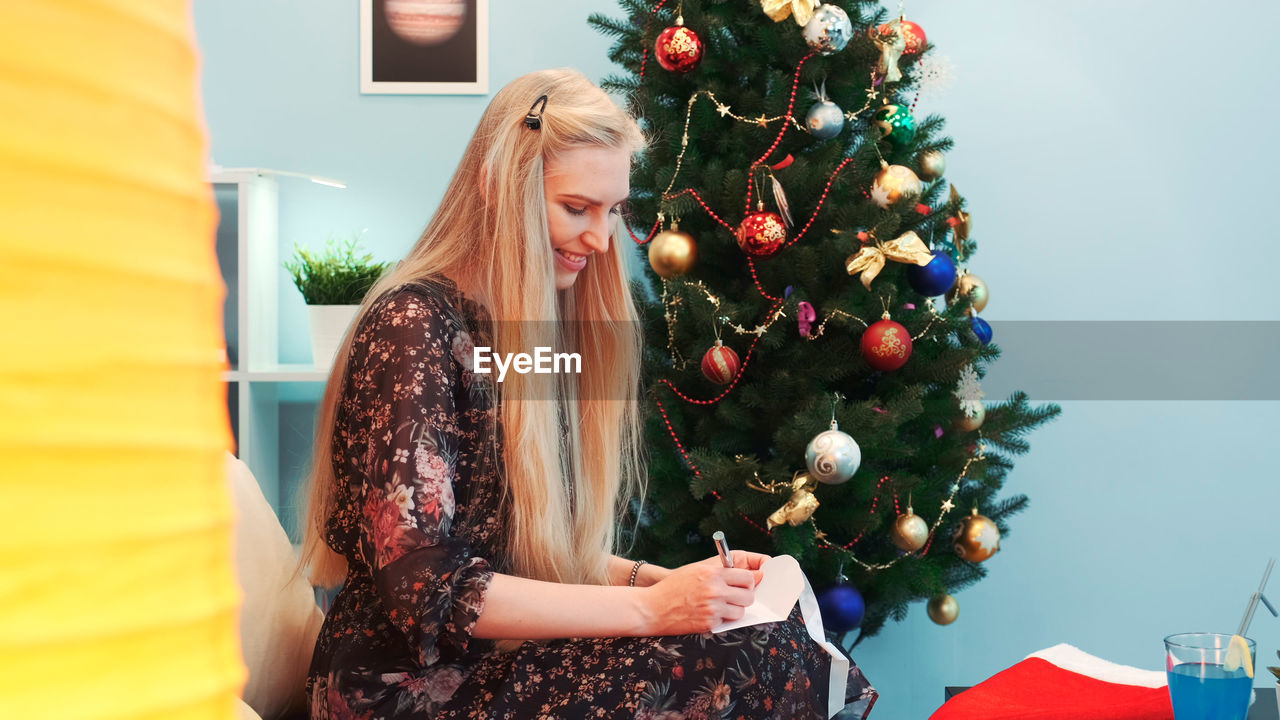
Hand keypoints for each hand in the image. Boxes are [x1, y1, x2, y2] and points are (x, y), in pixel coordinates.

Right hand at [639, 550, 771, 634]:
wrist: (652, 608)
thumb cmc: (674, 586)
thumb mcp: (696, 570)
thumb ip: (722, 569)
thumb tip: (752, 574)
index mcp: (713, 572)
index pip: (749, 576)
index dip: (750, 581)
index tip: (748, 584)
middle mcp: (715, 589)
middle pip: (749, 595)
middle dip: (744, 596)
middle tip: (734, 597)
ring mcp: (712, 608)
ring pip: (741, 611)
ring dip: (734, 610)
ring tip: (719, 607)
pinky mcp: (709, 624)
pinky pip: (727, 623)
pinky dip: (720, 620)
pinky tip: (706, 614)